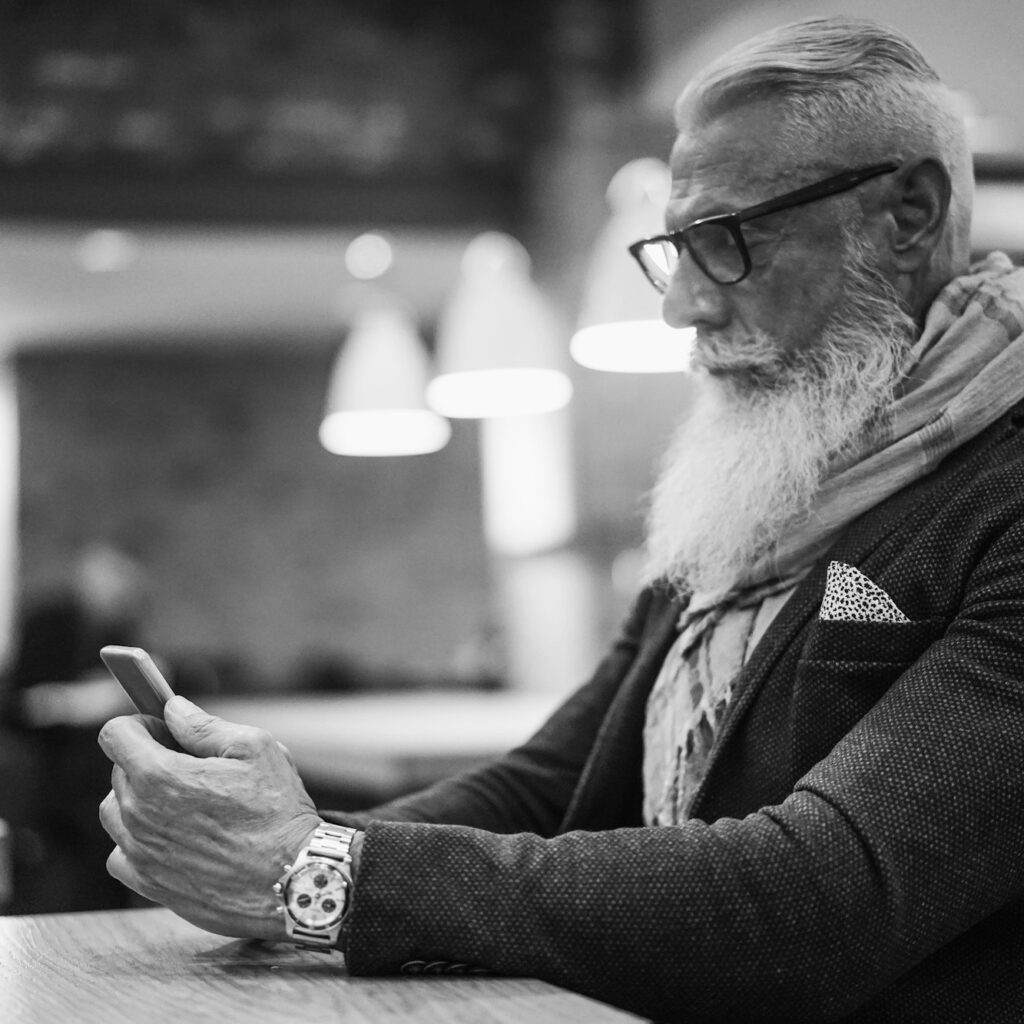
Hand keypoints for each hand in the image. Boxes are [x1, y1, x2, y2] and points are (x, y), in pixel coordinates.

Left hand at [98, 695, 320, 939]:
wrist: (290, 879)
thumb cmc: (277, 810)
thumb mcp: (254, 748)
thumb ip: (205, 726)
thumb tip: (174, 710)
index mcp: (160, 775)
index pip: (115, 734)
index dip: (140, 724)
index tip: (166, 732)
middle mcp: (139, 815)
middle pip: (119, 771)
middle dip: (148, 759)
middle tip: (192, 766)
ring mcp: (140, 853)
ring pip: (115, 812)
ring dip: (139, 799)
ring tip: (184, 802)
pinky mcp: (148, 884)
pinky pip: (122, 852)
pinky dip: (139, 840)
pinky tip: (176, 835)